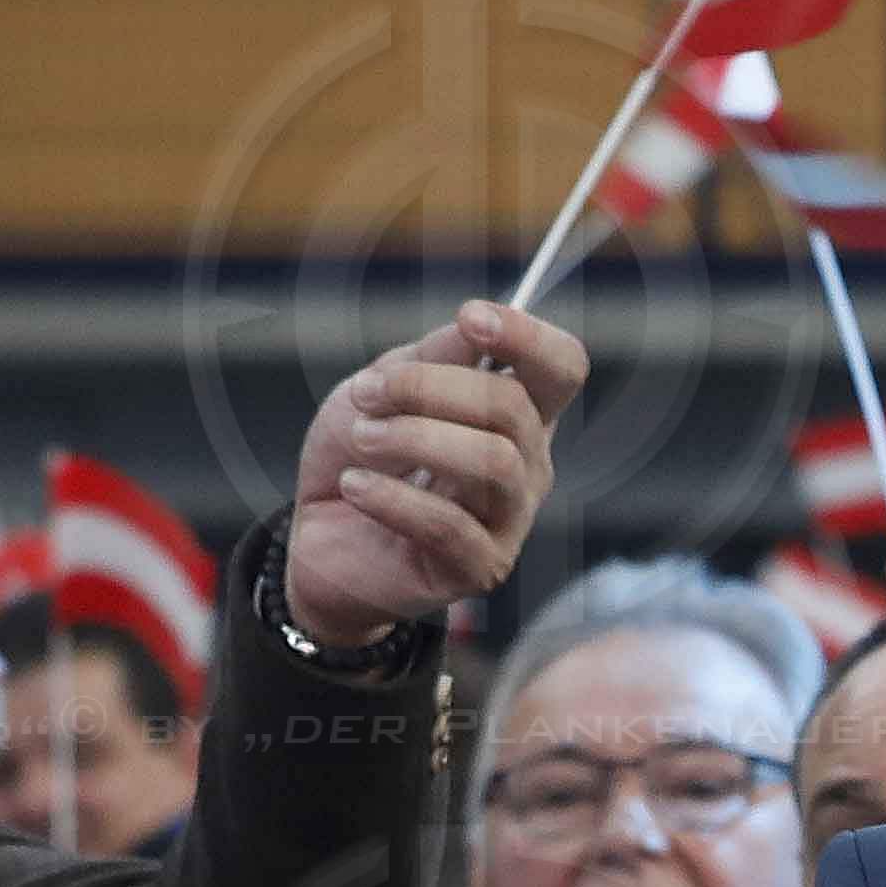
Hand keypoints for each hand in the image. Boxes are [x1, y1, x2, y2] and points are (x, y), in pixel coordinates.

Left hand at [281, 298, 587, 653]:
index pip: (561, 368)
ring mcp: (510, 519)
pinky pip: (448, 525)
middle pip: (513, 407)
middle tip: (367, 393)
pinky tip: (355, 485)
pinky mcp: (480, 567)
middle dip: (430, 388)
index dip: (528, 337)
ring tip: (362, 438)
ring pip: (493, 461)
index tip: (469, 319)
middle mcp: (527, 464)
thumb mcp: (382, 389)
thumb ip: (428, 359)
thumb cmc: (363, 458)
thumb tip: (470, 327)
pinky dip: (392, 496)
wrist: (324, 539)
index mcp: (515, 413)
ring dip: (414, 437)